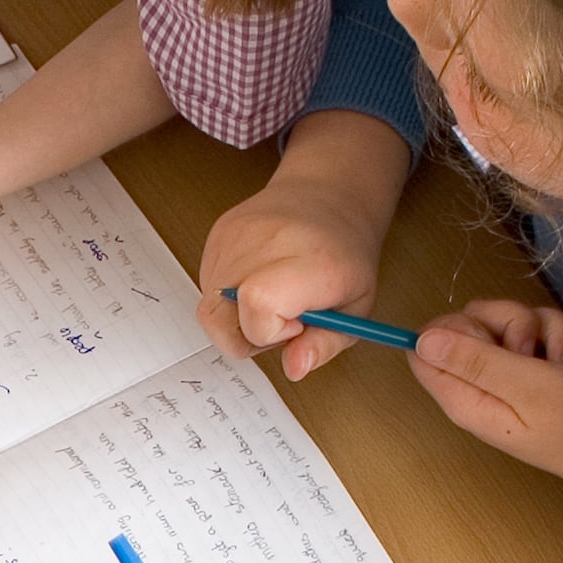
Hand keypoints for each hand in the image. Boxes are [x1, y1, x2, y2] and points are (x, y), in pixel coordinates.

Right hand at [196, 168, 393, 376]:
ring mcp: (235, 235)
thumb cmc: (345, 256)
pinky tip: (257, 278)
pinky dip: (229, 296)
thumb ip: (324, 345)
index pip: (260, 306)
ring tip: (271, 295)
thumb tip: (293, 368)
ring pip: (210, 309)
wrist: (329, 194)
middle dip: (247, 335)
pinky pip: (207, 287)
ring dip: (238, 316)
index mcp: (313, 262)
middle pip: (220, 318)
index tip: (297, 323)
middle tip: (282, 317)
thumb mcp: (355, 309)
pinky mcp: (217, 233)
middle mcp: (268, 242)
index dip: (271, 332)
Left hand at [409, 302, 562, 527]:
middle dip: (505, 322)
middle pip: (465, 324)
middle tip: (532, 352)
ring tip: (561, 363)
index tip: (492, 338)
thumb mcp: (530, 387)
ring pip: (504, 322)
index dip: (455, 328)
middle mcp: (481, 388)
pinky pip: (534, 331)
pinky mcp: (537, 369)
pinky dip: (557, 338)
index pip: (424, 348)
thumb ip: (475, 361)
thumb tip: (420, 340)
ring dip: (539, 330)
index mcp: (466, 399)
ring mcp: (510, 377)